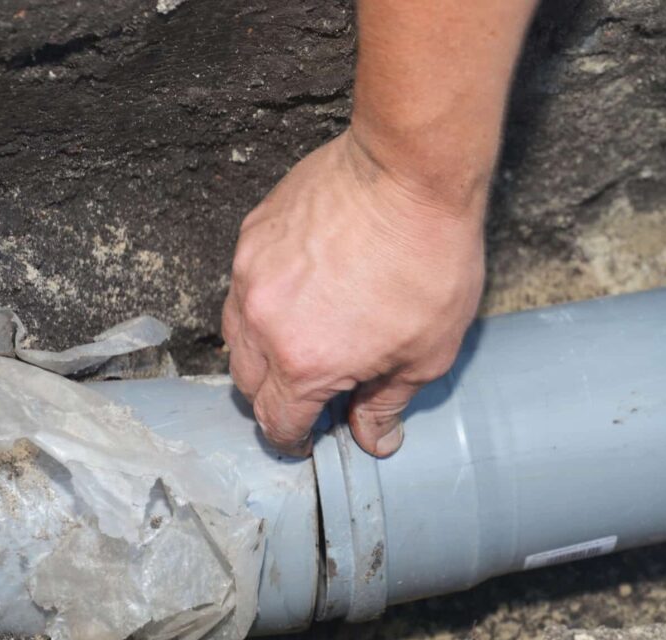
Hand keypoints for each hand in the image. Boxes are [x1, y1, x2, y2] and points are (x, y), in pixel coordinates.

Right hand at [222, 130, 486, 456]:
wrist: (410, 173)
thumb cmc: (429, 262)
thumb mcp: (427, 352)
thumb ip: (387, 403)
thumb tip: (373, 440)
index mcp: (306, 363)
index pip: (277, 422)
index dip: (292, 440)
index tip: (306, 438)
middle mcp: (264, 323)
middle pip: (247, 383)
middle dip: (275, 398)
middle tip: (310, 391)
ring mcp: (251, 273)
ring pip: (236, 334)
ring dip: (262, 352)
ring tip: (302, 342)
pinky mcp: (253, 234)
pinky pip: (245, 285)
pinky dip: (264, 302)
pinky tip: (302, 290)